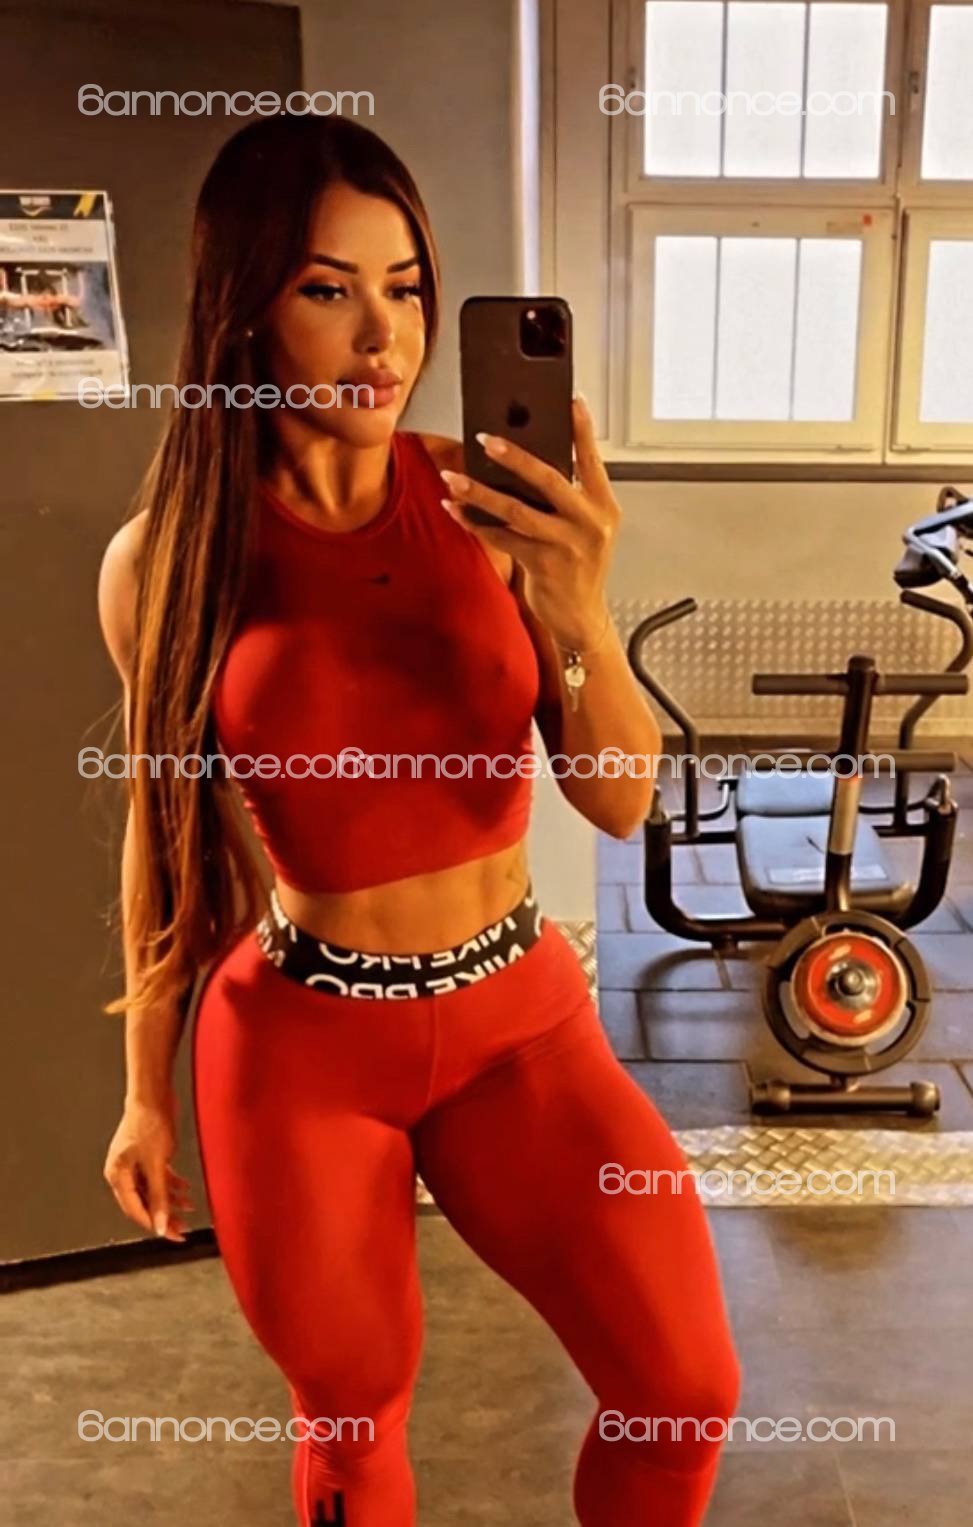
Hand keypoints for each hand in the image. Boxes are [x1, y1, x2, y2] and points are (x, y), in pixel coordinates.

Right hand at [103, 1096, 193, 1242]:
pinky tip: (186, 1189)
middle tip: (183, 1229)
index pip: (135, 1210)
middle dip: (164, 1215)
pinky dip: (171, 1184)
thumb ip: (159, 1196)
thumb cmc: (149, 1124)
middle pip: (144, 1202)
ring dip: (170, 1199)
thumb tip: (160, 1225)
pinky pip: (158, 1177)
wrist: (153, 1094)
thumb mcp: (156, 1164)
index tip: (171, 1235)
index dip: (154, 1224)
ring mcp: (134, 1163)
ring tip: (189, 1207)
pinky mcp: (146, 1155)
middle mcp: (123, 1172)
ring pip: (153, 1190)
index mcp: (117, 1176)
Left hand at [439, 395, 620, 649]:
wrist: (581, 617)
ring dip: (479, 493)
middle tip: (485, 438)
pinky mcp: (543, 565)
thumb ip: (569, 501)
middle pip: (548, 479)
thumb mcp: (587, 530)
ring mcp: (566, 544)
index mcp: (603, 507)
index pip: (592, 460)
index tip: (570, 401)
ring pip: (516, 510)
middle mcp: (589, 522)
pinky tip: (456, 512)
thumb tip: (530, 467)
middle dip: (514, 456)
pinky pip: (502, 538)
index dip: (582, 430)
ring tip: (454, 478)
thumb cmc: (579, 569)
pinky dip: (475, 524)